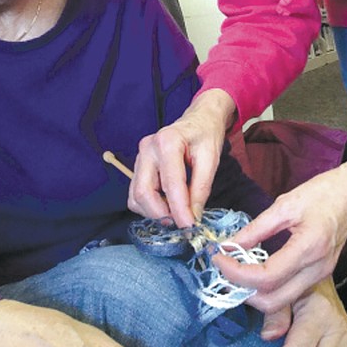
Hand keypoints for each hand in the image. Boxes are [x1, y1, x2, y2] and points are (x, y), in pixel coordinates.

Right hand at [129, 89, 236, 226]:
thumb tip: (193, 216)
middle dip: (162, 214)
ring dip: (155, 212)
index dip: (179, 210)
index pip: (170, 184)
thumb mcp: (211, 158)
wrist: (198, 119)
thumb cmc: (205, 135)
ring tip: (177, 213)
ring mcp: (140, 157)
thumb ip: (201, 188)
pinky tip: (167, 204)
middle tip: (182, 223)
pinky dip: (149, 206)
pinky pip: (136, 193)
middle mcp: (147, 149)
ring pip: (136, 196)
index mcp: (167, 142)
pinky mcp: (138, 166)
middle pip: (144, 192)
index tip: (189, 227)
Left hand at [214, 155, 346, 311]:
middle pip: (273, 300)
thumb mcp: (285, 204)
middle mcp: (317, 269)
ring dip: (254, 293)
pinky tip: (254, 272)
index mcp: (309, 248)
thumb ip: (256, 228)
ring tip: (235, 272)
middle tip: (223, 270)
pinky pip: (290, 292)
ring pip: (282, 301)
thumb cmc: (323, 192)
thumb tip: (230, 245)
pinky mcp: (320, 275)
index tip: (218, 258)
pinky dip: (269, 289)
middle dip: (243, 291)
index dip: (237, 273)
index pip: (266, 277)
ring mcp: (321, 275)